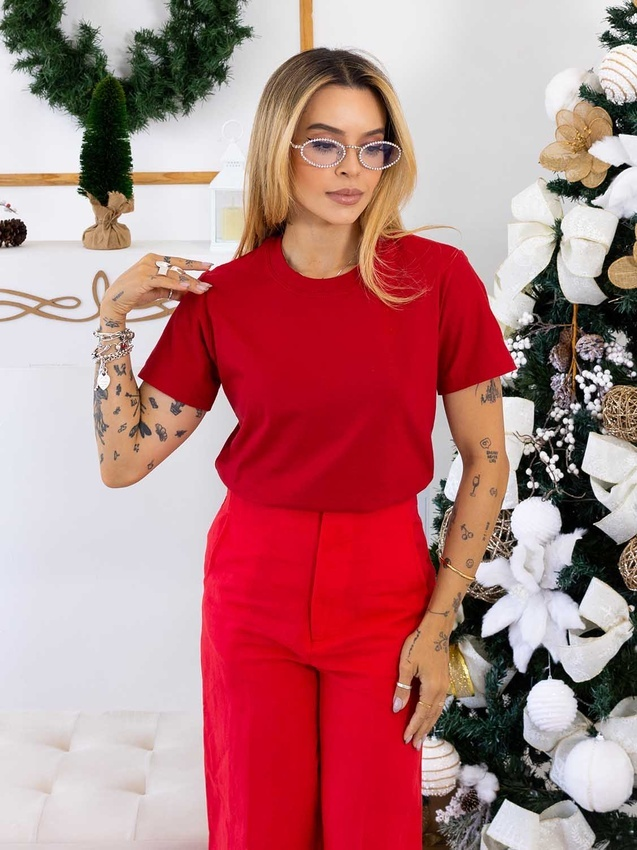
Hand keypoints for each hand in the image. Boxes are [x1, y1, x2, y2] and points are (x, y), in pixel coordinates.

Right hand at [99, 253, 213, 321]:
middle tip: (209, 281)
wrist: (115, 301)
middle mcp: (151, 261)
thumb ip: (173, 289)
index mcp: (154, 260)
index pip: (178, 261)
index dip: (193, 264)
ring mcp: (147, 268)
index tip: (209, 266)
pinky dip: (175, 284)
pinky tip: (186, 287)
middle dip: (195, 275)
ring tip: (202, 290)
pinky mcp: (144, 279)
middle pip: (178, 268)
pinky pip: (163, 281)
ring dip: (189, 283)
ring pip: (173, 275)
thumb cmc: (136, 294)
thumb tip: (189, 292)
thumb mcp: (158, 291)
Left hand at [392, 618, 450, 749]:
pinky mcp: (445, 680)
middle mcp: (442, 690)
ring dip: (429, 724)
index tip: (406, 739)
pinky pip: (440, 704)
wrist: (437, 629)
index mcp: (432, 688)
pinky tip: (430, 717)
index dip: (413, 726)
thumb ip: (402, 687)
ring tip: (422, 737)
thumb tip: (396, 708)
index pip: (421, 713)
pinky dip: (434, 714)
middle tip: (415, 746)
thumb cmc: (419, 644)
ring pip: (437, 711)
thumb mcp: (407, 664)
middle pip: (432, 716)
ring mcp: (445, 685)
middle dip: (423, 730)